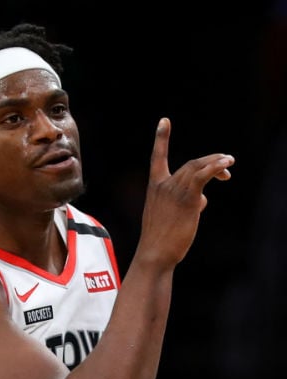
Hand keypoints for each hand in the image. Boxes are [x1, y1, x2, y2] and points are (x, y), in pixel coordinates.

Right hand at [136, 118, 233, 268]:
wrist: (155, 252)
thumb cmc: (161, 238)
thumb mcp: (171, 215)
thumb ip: (187, 201)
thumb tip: (203, 199)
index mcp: (154, 187)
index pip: (157, 158)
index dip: (161, 138)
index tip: (164, 121)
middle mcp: (163, 185)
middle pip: (191, 164)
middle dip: (211, 162)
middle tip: (228, 166)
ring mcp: (174, 191)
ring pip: (198, 167)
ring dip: (217, 163)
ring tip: (230, 163)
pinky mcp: (188, 199)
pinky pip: (202, 176)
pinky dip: (215, 167)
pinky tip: (226, 164)